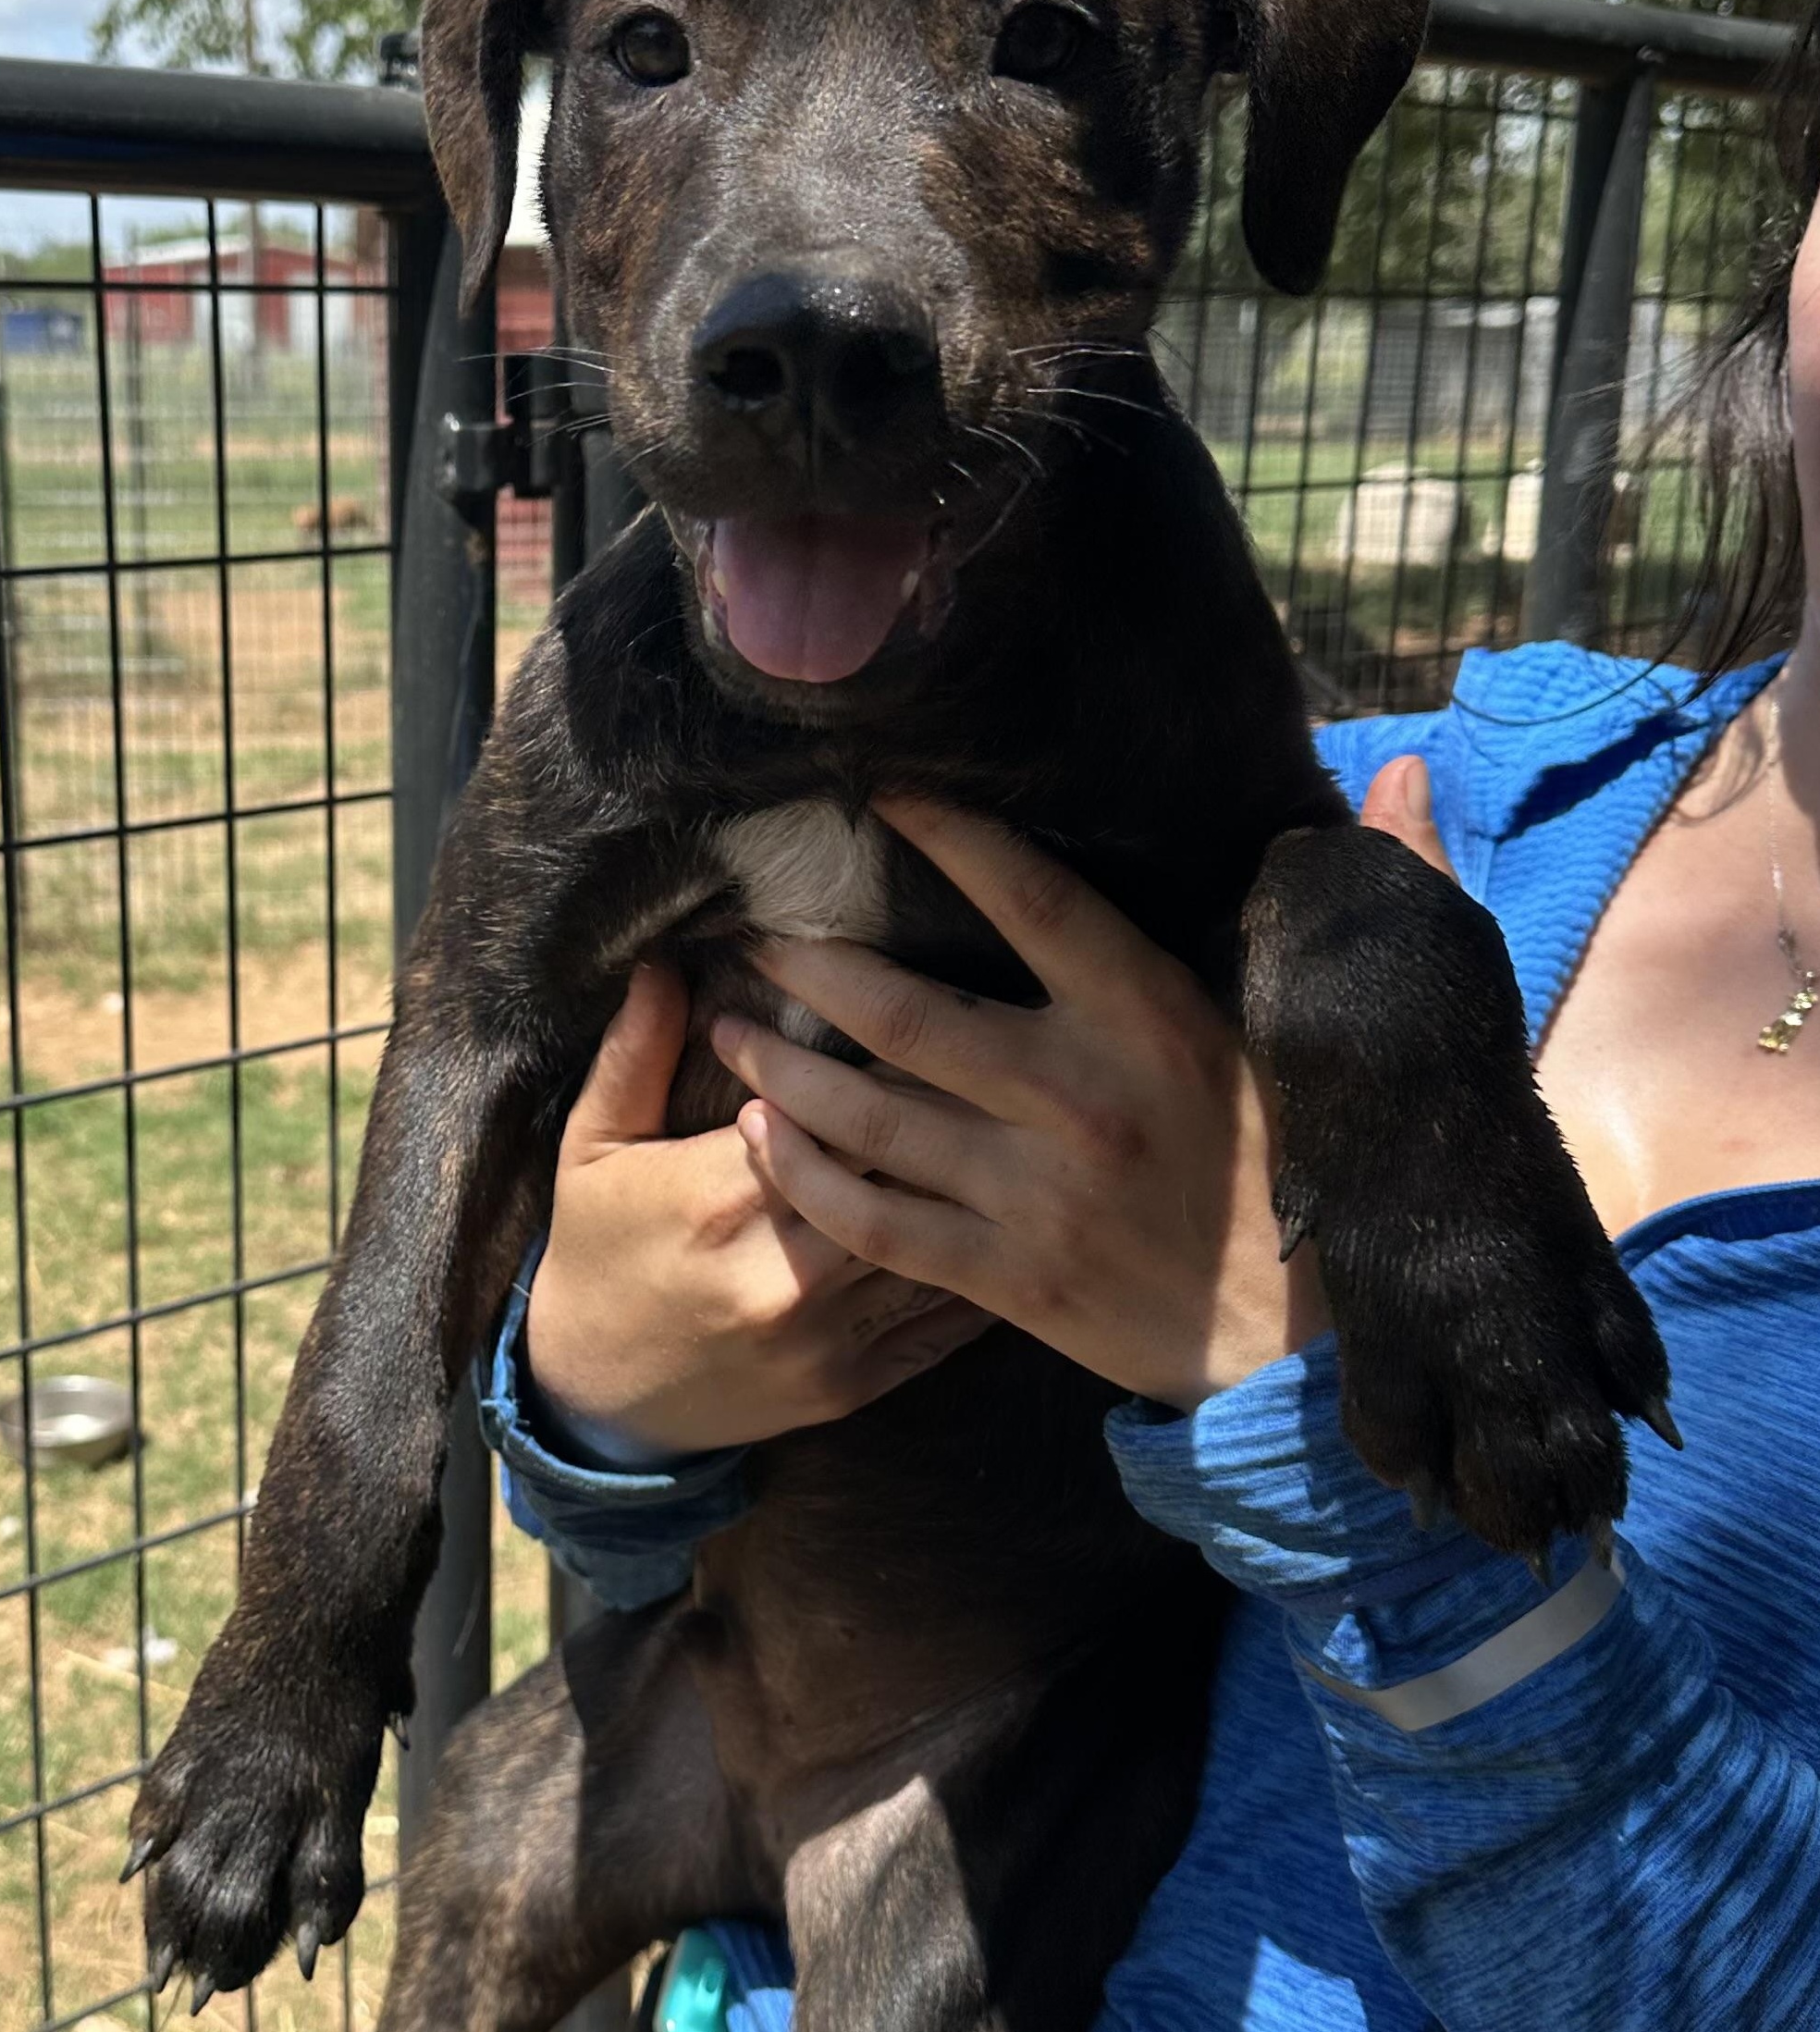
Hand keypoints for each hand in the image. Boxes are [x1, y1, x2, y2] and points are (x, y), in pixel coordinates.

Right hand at [528, 959, 991, 1460]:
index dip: (898, 1064)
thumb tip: (663, 959)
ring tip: (1020, 1141)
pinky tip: (1010, 1231)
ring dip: (983, 1194)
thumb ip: (636, 1051)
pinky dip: (980, 1276)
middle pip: (907, 1170)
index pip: (846, 1104)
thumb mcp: (594, 1144)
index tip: (933, 1026)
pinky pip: (943, 1326)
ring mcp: (826, 1337)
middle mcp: (787, 1268)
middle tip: (999, 1076)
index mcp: (726, 1193)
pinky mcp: (851, 1386)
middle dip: (955, 1120)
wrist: (591, 1399)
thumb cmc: (597, 1251)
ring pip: (939, 1245)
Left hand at [715, 766, 1454, 1410]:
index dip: (951, 840)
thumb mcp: (1336, 1035)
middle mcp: (1080, 1099)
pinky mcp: (1005, 1280)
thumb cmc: (1308, 1169)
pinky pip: (873, 1223)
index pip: (1034, 902)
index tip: (880, 796)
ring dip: (779, 1070)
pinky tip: (759, 1139)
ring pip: (870, 1118)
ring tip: (722, 1028)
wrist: (1309, 1351)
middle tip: (746, 932)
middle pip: (905, 1015)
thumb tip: (1403, 773)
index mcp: (1153, 1019)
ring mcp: (1034, 1195)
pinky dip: (806, 1178)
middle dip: (809, 968)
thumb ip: (1373, 893)